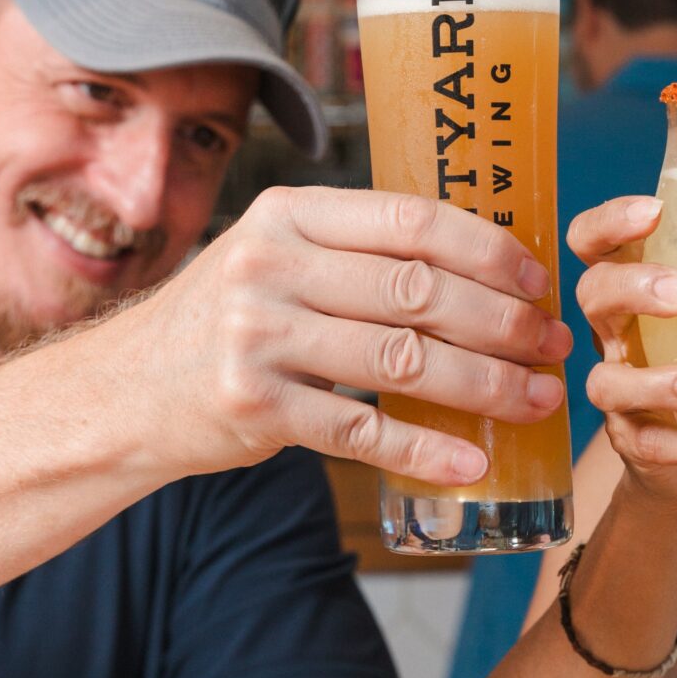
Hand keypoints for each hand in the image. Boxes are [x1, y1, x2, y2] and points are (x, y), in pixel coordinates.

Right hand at [109, 186, 570, 486]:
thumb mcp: (275, 260)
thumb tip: (485, 264)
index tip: (539, 281)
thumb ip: (356, 254)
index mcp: (288, 216)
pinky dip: (425, 450)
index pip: (412, 221)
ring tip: (536, 401)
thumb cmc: (226, 324)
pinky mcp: (253, 409)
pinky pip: (361, 432)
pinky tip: (471, 461)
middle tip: (553, 346)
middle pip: (418, 291)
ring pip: (402, 360)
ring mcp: (257, 338)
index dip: (489, 250)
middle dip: (503, 322)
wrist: (123, 393)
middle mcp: (268, 267)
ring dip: (484, 385)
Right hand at [569, 194, 676, 517]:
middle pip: (592, 295)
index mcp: (631, 294)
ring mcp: (618, 394)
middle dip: (632, 287)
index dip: (611, 223)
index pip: (595, 244)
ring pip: (607, 382)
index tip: (654, 211)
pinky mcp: (634, 444)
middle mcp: (613, 337)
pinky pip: (654, 446)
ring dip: (657, 382)